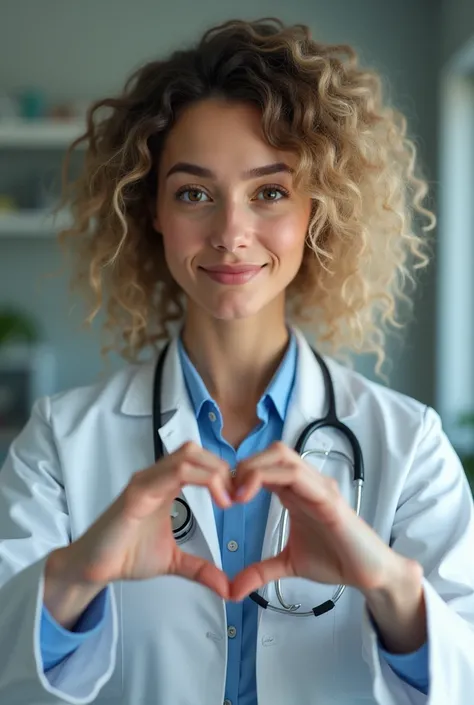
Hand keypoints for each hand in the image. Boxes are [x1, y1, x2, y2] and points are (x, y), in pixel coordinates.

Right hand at [57, 442, 232, 598]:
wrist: (93, 568)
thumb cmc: (126, 555)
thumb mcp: (174, 562)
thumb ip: (201, 569)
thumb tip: (228, 588)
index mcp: (165, 485)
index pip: (198, 460)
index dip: (223, 472)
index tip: (241, 497)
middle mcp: (155, 476)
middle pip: (195, 450)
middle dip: (222, 468)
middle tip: (239, 496)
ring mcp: (145, 482)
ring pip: (187, 455)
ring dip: (215, 472)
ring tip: (229, 500)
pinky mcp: (137, 494)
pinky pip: (173, 473)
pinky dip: (202, 480)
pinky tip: (218, 502)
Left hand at [230, 441, 412, 601]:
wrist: (368, 574)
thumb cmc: (334, 560)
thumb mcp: (288, 564)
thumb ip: (260, 572)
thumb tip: (232, 590)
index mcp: (296, 491)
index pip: (266, 464)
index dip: (240, 472)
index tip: (221, 495)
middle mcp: (307, 482)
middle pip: (272, 451)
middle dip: (244, 465)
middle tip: (225, 492)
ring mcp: (319, 487)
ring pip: (282, 456)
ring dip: (253, 468)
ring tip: (234, 494)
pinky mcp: (329, 499)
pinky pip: (298, 476)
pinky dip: (269, 478)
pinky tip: (249, 495)